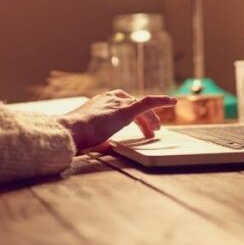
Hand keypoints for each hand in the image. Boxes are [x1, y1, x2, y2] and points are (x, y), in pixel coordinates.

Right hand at [56, 90, 176, 153]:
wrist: (70, 130)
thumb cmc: (76, 136)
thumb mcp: (90, 135)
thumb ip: (101, 138)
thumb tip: (107, 146)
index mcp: (100, 102)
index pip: (122, 103)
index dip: (133, 111)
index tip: (138, 119)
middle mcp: (110, 98)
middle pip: (134, 104)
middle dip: (144, 118)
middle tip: (151, 130)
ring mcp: (118, 103)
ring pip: (142, 107)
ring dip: (151, 119)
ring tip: (156, 130)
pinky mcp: (126, 110)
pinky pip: (148, 102)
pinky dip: (161, 100)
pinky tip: (172, 101)